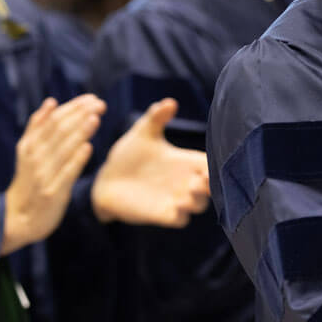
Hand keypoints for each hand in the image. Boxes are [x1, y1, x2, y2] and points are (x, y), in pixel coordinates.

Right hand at [2, 94, 104, 254]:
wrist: (17, 219)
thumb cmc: (29, 181)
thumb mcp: (27, 152)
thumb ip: (37, 127)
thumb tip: (51, 101)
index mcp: (30, 145)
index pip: (53, 120)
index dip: (73, 107)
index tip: (92, 98)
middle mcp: (35, 158)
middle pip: (59, 130)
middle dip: (80, 115)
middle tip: (100, 103)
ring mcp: (43, 175)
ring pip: (63, 149)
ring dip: (80, 132)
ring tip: (96, 118)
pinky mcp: (52, 193)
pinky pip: (66, 174)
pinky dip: (76, 160)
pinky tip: (88, 147)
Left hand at [91, 98, 209, 226]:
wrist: (105, 178)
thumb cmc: (127, 155)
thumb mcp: (142, 133)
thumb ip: (156, 118)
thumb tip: (170, 102)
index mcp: (184, 162)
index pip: (210, 165)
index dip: (217, 164)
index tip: (212, 161)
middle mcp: (183, 182)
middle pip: (211, 188)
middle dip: (212, 184)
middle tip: (202, 177)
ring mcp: (173, 199)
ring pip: (198, 205)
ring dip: (199, 200)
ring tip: (191, 189)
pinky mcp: (160, 214)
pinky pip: (179, 220)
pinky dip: (182, 215)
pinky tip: (178, 205)